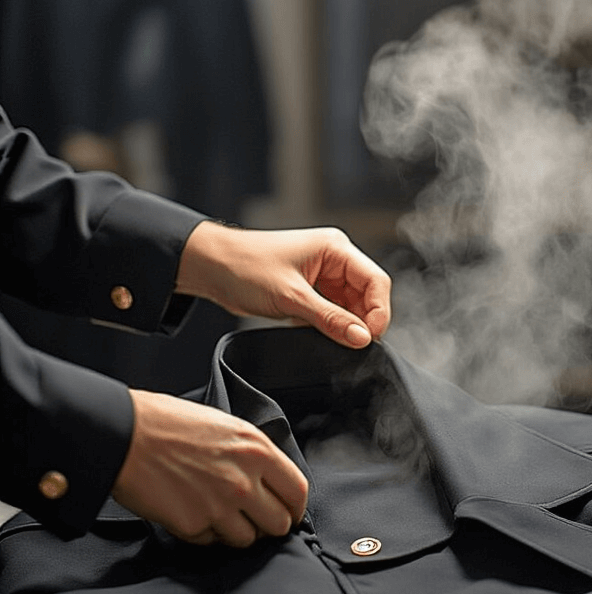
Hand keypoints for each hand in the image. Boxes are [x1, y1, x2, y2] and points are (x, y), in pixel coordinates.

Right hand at [112, 391, 307, 546]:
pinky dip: (205, 533)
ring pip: (248, 540)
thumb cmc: (165, 423)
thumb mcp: (223, 426)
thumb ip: (250, 454)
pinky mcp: (193, 524)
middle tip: (252, 517)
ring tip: (217, 513)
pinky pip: (212, 542)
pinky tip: (192, 511)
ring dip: (236, 532)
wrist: (123, 434)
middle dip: (267, 524)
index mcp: (256, 449)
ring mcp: (219, 505)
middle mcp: (244, 480)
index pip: (297, 491)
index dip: (295, 507)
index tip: (287, 512)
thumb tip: (267, 479)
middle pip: (279, 523)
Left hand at [176, 223, 390, 347]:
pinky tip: (320, 334)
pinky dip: (331, 324)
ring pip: (351, 304)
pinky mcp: (310, 288)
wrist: (210, 265)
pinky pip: (332, 309)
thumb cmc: (244, 267)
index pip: (376, 281)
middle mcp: (333, 258)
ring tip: (333, 339)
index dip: (379, 312)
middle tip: (352, 345)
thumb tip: (362, 337)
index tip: (370, 339)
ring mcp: (322, 273)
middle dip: (363, 320)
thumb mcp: (292, 298)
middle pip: (367, 294)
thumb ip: (330, 319)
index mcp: (335, 248)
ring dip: (346, 324)